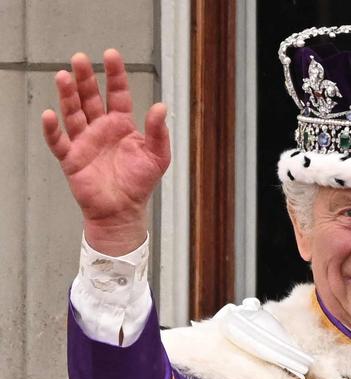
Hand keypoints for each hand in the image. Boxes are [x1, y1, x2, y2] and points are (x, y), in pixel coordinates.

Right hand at [41, 49, 170, 255]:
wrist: (124, 211)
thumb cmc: (140, 184)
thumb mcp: (158, 157)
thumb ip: (159, 132)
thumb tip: (161, 107)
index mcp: (122, 125)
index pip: (117, 93)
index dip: (114, 75)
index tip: (110, 55)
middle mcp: (101, 128)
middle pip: (90, 97)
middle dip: (85, 78)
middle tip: (80, 58)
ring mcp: (85, 142)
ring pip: (73, 113)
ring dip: (67, 95)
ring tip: (64, 76)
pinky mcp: (72, 159)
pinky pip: (59, 141)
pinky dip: (53, 129)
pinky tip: (50, 114)